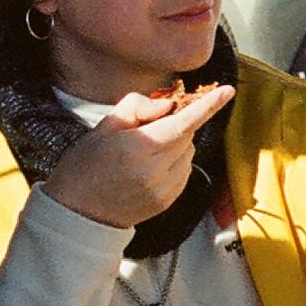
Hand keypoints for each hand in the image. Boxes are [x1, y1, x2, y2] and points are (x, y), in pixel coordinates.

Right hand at [40, 83, 235, 228]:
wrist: (78, 213)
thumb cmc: (86, 166)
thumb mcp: (104, 127)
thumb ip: (137, 107)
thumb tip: (167, 104)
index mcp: (137, 149)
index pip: (181, 123)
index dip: (207, 106)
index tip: (227, 92)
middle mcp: (155, 171)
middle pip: (186, 135)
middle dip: (175, 124)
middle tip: (147, 128)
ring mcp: (164, 190)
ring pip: (188, 153)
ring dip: (176, 145)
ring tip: (143, 153)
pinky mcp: (168, 201)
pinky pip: (184, 171)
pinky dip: (174, 163)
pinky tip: (149, 168)